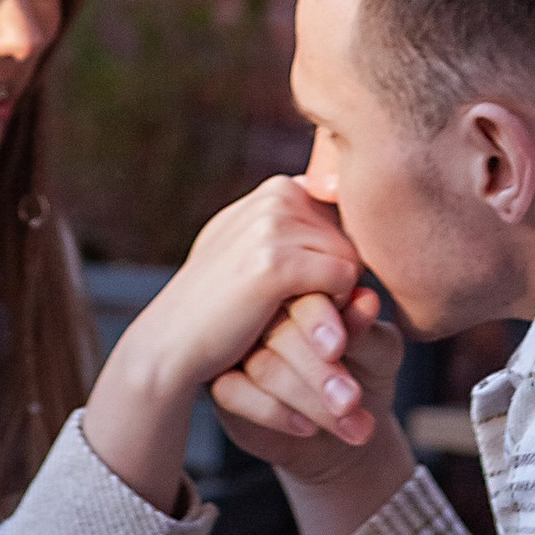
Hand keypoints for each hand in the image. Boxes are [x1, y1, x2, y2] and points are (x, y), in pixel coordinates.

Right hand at [82, 177, 364, 511]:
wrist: (171, 345)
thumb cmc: (219, 309)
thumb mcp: (258, 257)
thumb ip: (301, 238)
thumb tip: (364, 223)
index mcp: (277, 189)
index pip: (345, 221)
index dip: (336, 262)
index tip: (311, 294)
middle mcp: (276, 194)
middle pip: (353, 238)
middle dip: (340, 281)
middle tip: (308, 316)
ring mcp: (273, 223)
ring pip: (352, 259)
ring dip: (337, 301)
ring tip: (301, 324)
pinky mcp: (274, 260)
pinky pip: (343, 280)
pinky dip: (332, 312)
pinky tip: (298, 330)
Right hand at [214, 279, 405, 481]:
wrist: (348, 429)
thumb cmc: (365, 376)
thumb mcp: (379, 354)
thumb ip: (368, 331)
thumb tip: (366, 301)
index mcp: (304, 287)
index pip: (301, 290)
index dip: (320, 318)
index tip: (341, 348)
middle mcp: (266, 311)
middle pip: (281, 330)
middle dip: (320, 370)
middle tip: (352, 401)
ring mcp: (239, 346)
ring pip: (263, 365)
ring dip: (309, 400)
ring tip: (349, 421)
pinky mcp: (222, 382)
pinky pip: (235, 392)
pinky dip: (275, 413)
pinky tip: (307, 428)